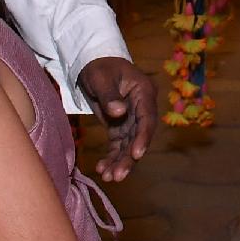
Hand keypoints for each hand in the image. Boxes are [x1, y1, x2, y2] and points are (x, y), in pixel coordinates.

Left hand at [77, 55, 154, 181]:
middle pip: (139, 136)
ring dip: (120, 161)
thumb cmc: (99, 66)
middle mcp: (142, 107)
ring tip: (109, 177)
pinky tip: (102, 169)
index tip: (137, 154)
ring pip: (129, 144)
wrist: (92, 62)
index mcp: (143, 92)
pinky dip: (111, 156)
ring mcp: (131, 118)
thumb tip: (119, 113)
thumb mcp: (101, 78)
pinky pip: (118, 144)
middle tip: (118, 175)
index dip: (143, 137)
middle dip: (129, 157)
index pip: (147, 118)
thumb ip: (109, 95)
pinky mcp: (120, 125)